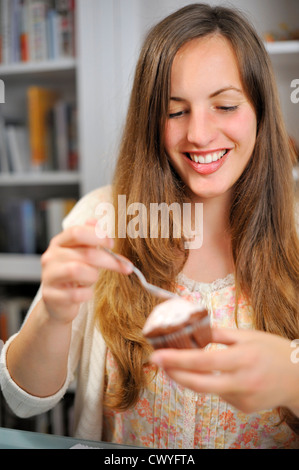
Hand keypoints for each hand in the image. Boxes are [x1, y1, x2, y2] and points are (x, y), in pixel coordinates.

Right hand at [41, 219, 131, 323]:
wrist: (58, 302)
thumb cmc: (74, 276)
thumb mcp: (83, 255)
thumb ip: (91, 239)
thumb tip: (96, 221)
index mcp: (59, 242)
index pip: (76, 232)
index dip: (97, 236)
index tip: (112, 244)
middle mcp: (51, 257)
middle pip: (84, 253)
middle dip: (108, 260)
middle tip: (124, 267)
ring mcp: (48, 276)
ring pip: (76, 270)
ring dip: (93, 276)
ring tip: (94, 279)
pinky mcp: (50, 296)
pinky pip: (75, 294)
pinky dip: (87, 294)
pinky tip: (86, 293)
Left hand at [150, 327, 298, 414]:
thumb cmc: (274, 351)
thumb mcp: (248, 336)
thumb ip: (219, 334)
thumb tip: (194, 329)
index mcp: (244, 358)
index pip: (204, 361)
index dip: (178, 359)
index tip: (157, 355)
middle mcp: (243, 381)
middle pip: (199, 384)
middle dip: (174, 373)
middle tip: (157, 362)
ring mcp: (243, 399)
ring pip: (208, 389)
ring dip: (192, 376)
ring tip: (183, 362)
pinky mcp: (243, 409)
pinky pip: (220, 394)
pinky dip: (214, 383)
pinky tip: (223, 374)